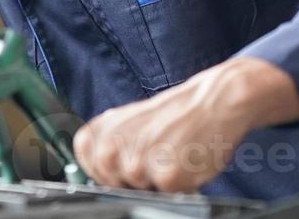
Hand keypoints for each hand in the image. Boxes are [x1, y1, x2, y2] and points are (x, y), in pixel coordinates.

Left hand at [71, 57, 298, 192]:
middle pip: (112, 186)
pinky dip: (179, 185)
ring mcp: (138, 164)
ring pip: (139, 193)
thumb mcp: (128, 123)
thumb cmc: (172, 115)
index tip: (124, 161)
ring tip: (171, 154)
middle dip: (133, 179)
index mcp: (99, 131)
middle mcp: (112, 147)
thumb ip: (108, 146)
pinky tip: (184, 161)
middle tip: (155, 154)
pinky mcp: (165, 177)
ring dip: (157, 182)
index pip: (87, 167)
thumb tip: (93, 174)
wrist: (210, 102)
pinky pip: (166, 196)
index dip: (108, 170)